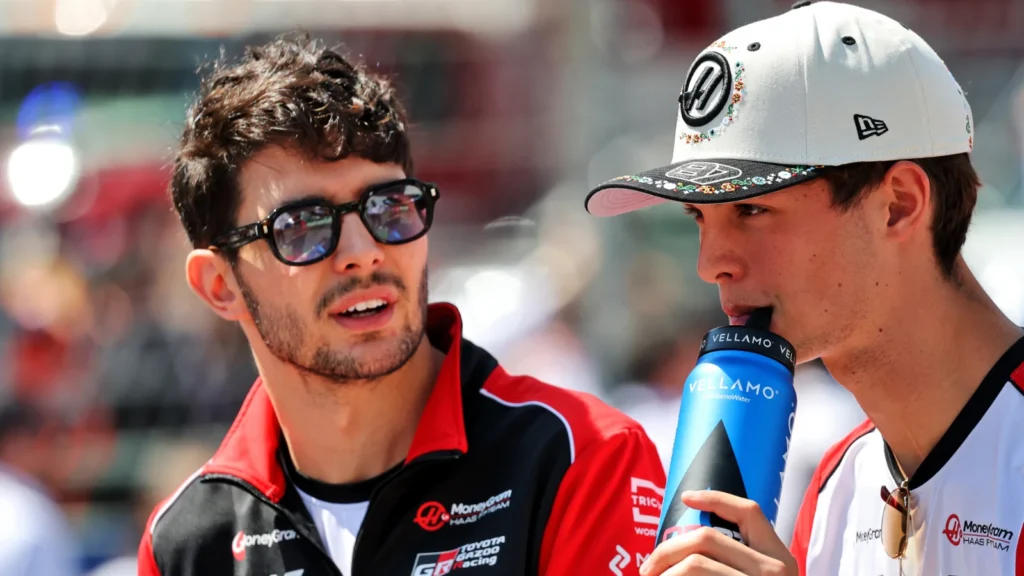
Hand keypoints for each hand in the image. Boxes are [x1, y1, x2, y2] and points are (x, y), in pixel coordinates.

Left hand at [639, 490, 797, 575]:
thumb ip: (737, 563)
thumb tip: (682, 549)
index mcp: (780, 558)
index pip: (750, 512)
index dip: (716, 498)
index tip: (686, 497)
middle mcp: (774, 571)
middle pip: (706, 539)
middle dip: (666, 550)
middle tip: (647, 569)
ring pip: (695, 564)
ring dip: (664, 573)